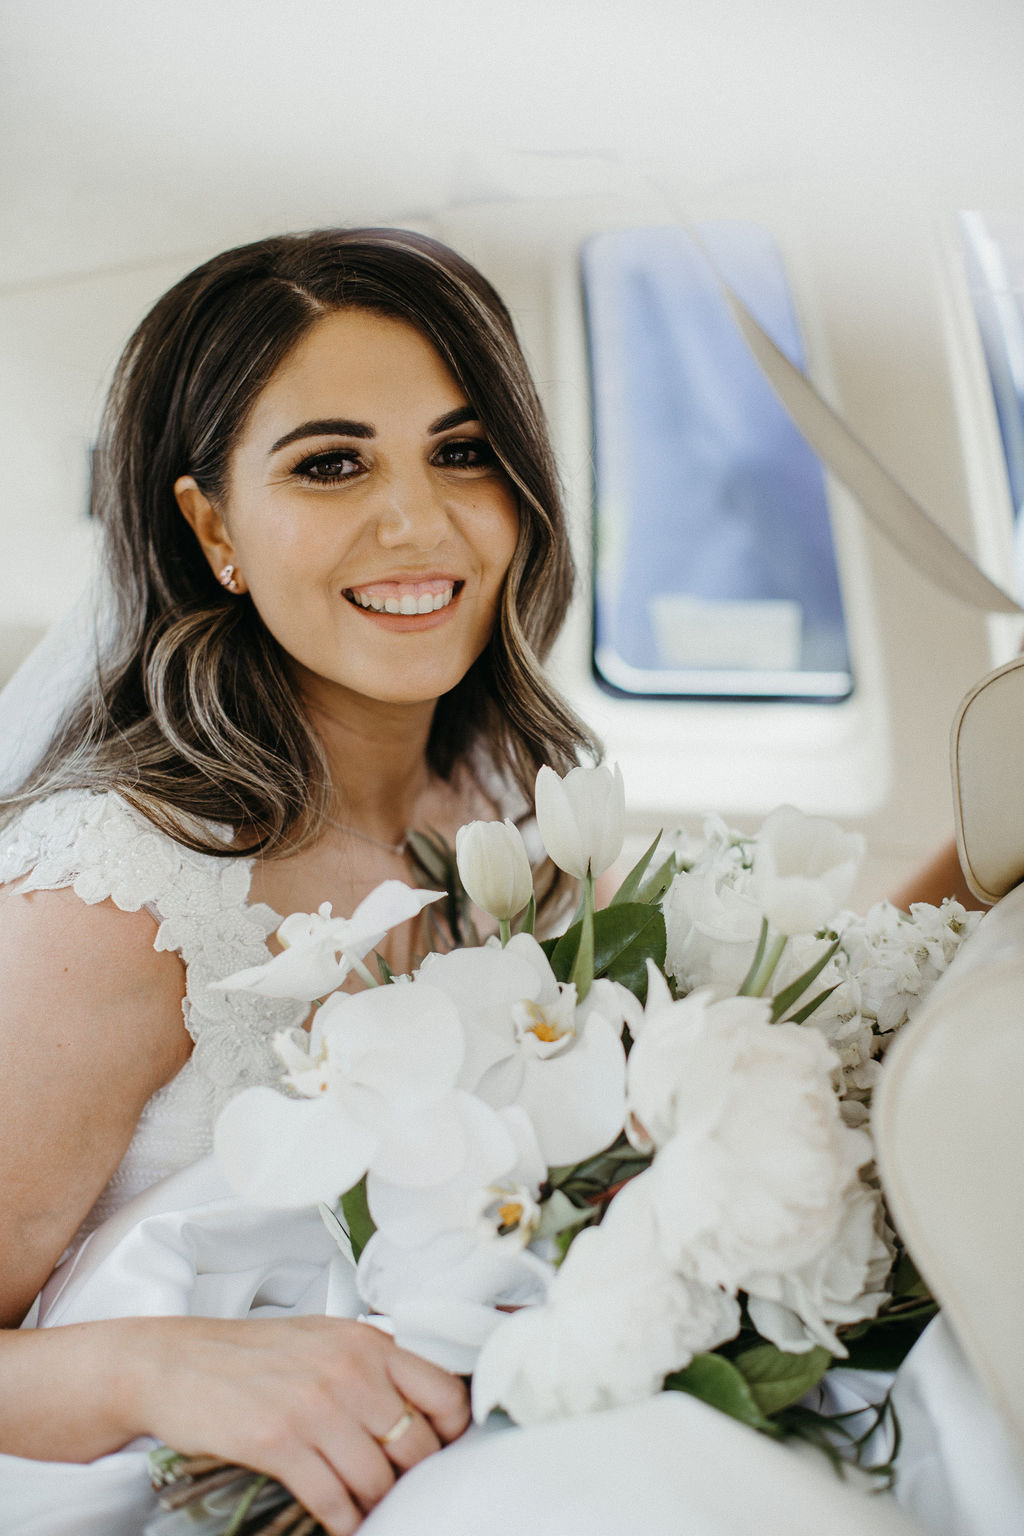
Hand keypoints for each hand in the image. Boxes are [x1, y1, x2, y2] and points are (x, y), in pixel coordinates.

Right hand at [130, 1315, 469, 1534]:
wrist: (176, 1362)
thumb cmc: (253, 1355)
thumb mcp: (325, 1340)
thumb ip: (374, 1365)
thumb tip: (422, 1408)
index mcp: (367, 1342)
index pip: (444, 1392)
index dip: (453, 1432)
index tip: (442, 1450)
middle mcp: (349, 1370)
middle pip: (416, 1446)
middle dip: (411, 1478)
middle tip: (397, 1488)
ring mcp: (315, 1406)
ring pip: (378, 1480)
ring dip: (375, 1505)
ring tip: (367, 1508)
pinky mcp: (279, 1441)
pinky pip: (333, 1500)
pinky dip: (344, 1522)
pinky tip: (340, 1523)